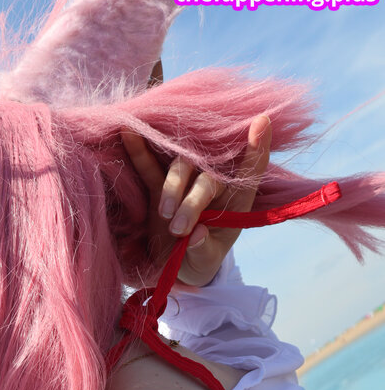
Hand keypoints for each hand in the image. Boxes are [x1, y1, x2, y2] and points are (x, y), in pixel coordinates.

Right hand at [121, 114, 271, 288]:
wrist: (174, 266)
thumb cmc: (199, 262)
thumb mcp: (205, 263)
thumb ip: (203, 250)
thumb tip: (197, 235)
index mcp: (235, 201)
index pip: (251, 171)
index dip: (257, 147)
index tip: (260, 123)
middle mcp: (213, 184)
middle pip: (207, 176)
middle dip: (193, 201)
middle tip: (179, 231)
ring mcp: (185, 181)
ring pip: (181, 167)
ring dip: (172, 187)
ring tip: (165, 216)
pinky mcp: (159, 185)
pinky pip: (150, 165)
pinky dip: (140, 150)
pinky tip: (129, 132)